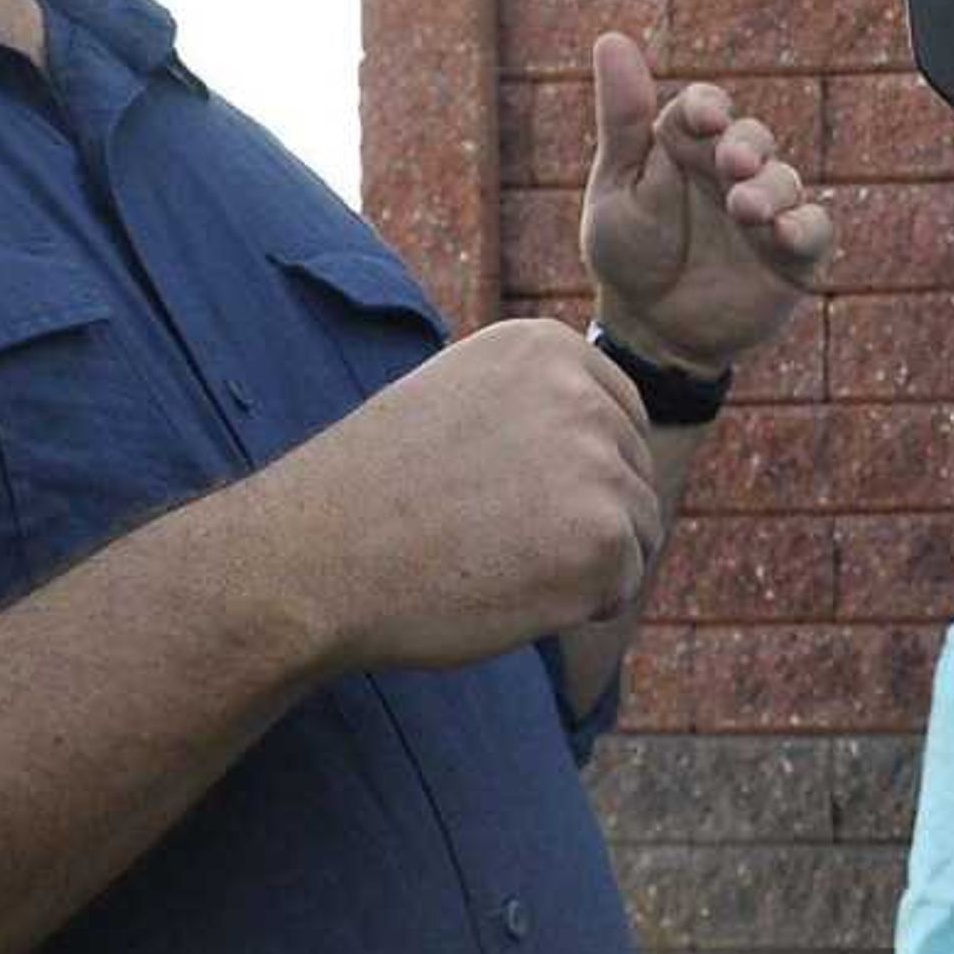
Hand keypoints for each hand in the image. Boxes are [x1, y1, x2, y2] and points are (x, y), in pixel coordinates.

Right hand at [270, 318, 661, 669]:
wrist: (316, 559)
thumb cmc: (376, 492)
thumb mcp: (459, 401)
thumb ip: (537, 404)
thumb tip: (609, 438)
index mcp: (545, 347)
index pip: (620, 417)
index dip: (576, 473)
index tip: (508, 494)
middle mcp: (581, 394)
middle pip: (634, 475)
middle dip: (582, 519)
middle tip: (490, 536)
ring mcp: (597, 464)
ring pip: (637, 533)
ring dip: (582, 565)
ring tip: (495, 562)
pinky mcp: (604, 538)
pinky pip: (621, 587)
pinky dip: (577, 606)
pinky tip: (507, 593)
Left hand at [578, 30, 837, 373]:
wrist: (652, 334)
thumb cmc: (628, 254)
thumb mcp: (617, 186)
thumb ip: (624, 118)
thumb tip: (611, 38)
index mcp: (686, 146)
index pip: (707, 107)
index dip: (709, 107)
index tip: (702, 118)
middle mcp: (731, 171)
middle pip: (754, 138)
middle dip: (747, 145)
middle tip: (732, 164)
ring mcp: (766, 211)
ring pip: (786, 180)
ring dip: (770, 188)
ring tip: (745, 208)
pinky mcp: (793, 254)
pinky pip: (813, 229)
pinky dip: (803, 227)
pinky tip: (782, 233)